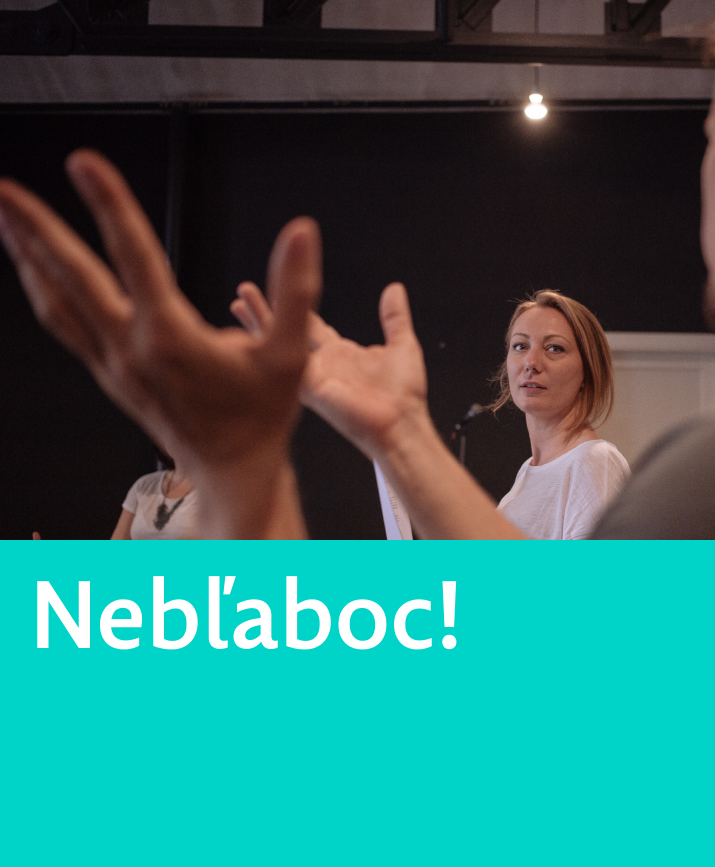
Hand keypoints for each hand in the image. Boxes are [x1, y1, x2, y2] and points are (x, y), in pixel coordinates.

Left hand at [0, 150, 318, 537]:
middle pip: (72, 278)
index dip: (110, 206)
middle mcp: (132, 349)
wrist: (234, 471)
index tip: (84, 163)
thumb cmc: (259, 419)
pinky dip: (42, 290)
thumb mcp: (290, 357)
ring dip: (27, 257)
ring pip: (55, 303)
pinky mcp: (110, 374)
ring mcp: (114, 364)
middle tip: (4, 190)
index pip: (135, 258)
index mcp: (171, 339)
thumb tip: (301, 234)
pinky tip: (33, 270)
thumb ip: (296, 291)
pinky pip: (63, 325)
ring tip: (6, 217)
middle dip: (36, 229)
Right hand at [231, 281, 522, 539]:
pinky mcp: (307, 387)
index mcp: (340, 353)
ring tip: (238, 302)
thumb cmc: (404, 396)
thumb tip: (394, 289)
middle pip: (285, 329)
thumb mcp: (402, 345)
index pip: (308, 323)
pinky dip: (266, 344)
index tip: (276, 290)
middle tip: (243, 291)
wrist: (402, 422)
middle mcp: (322, 364)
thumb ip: (395, 317)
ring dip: (256, 322)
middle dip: (262, 311)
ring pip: (277, 343)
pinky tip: (248, 331)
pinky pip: (282, 361)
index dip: (291, 305)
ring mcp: (312, 376)